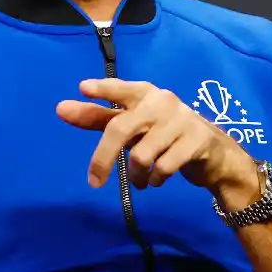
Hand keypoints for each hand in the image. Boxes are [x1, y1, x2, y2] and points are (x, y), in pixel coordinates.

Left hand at [56, 78, 257, 204]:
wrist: (211, 152)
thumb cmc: (162, 133)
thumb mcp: (132, 124)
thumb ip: (98, 117)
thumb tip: (60, 108)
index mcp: (145, 94)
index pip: (121, 89)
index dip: (104, 89)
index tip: (83, 88)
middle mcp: (163, 102)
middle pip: (121, 128)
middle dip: (103, 158)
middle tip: (94, 183)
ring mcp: (181, 120)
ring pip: (141, 155)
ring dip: (136, 175)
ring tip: (141, 179)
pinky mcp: (196, 140)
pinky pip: (163, 168)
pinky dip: (155, 180)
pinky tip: (158, 179)